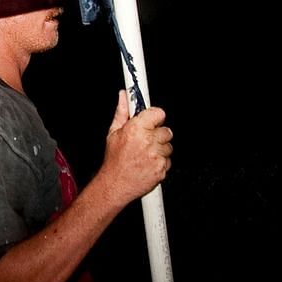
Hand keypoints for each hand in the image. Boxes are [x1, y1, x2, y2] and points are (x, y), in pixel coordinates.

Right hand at [98, 89, 171, 205]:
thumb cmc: (114, 160)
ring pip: (168, 146)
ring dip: (160, 149)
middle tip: (146, 141)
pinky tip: (148, 163)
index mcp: (136, 129)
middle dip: (157, 134)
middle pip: (166, 130)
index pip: (159, 113)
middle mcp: (148, 141)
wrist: (115, 184)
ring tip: (146, 154)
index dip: (155, 117)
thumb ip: (122, 112)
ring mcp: (156, 156)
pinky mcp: (161, 168)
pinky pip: (168, 160)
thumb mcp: (113, 132)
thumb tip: (123, 96)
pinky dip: (160, 161)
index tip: (152, 120)